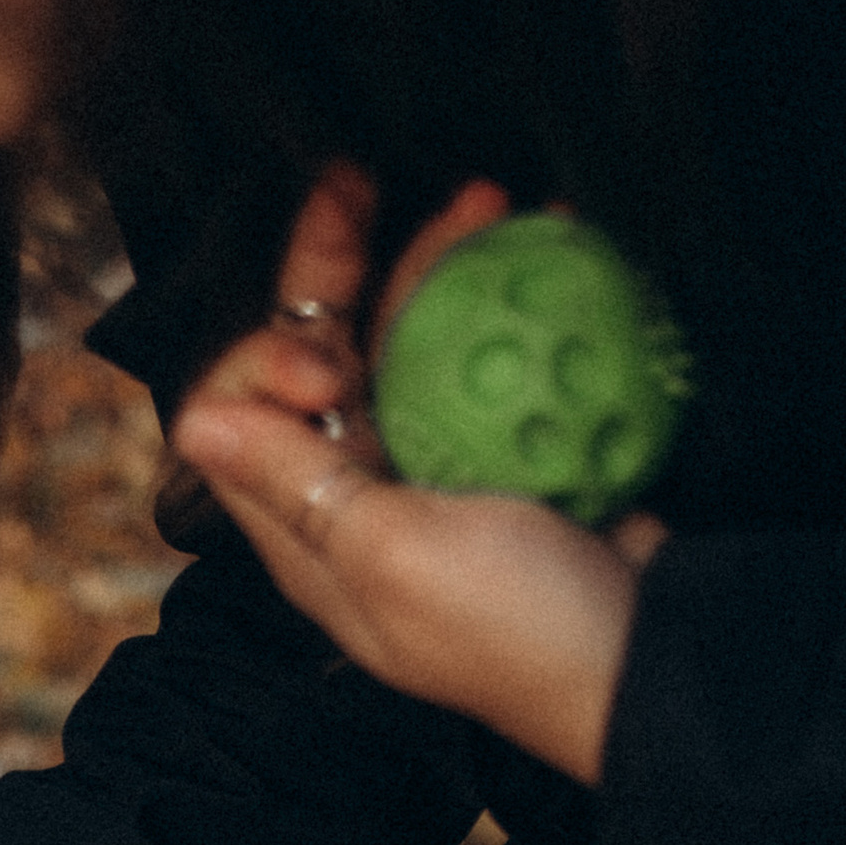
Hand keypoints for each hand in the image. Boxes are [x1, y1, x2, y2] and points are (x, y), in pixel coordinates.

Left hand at [171, 165, 665, 783]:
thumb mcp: (394, 553)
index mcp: (310, 535)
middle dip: (334, 269)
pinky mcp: (517, 454)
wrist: (652, 666)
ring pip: (410, 347)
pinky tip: (547, 248)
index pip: (242, 416)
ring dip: (436, 267)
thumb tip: (194, 421)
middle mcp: (361, 499)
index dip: (268, 363)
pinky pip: (495, 361)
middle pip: (322, 360)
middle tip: (362, 178)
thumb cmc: (517, 628)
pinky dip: (512, 303)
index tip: (332, 369)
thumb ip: (299, 484)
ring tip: (488, 199)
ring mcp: (442, 473)